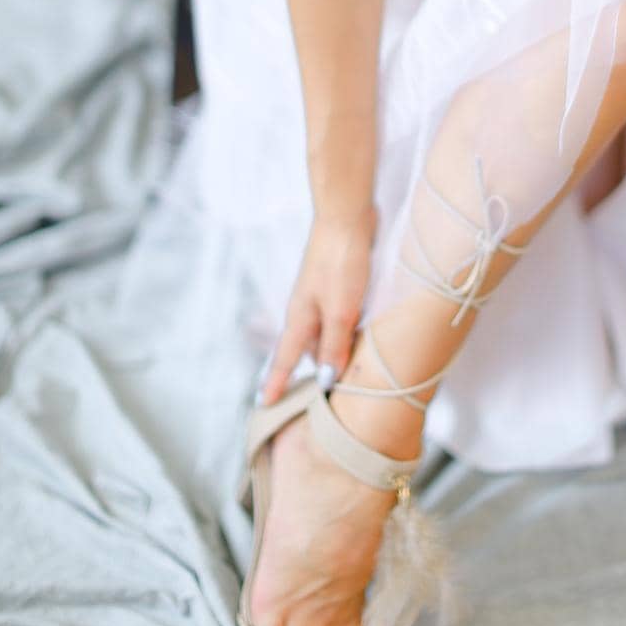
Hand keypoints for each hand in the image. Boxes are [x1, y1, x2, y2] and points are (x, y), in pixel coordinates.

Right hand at [258, 204, 376, 406]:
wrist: (347, 218)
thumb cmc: (342, 262)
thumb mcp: (340, 311)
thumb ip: (333, 346)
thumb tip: (324, 380)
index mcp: (301, 318)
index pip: (285, 359)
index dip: (276, 384)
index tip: (264, 407)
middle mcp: (307, 310)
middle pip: (307, 350)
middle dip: (311, 372)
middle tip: (318, 400)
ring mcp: (321, 296)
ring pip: (325, 334)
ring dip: (333, 351)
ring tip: (348, 374)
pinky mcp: (337, 284)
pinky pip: (338, 319)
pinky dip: (345, 332)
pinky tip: (362, 336)